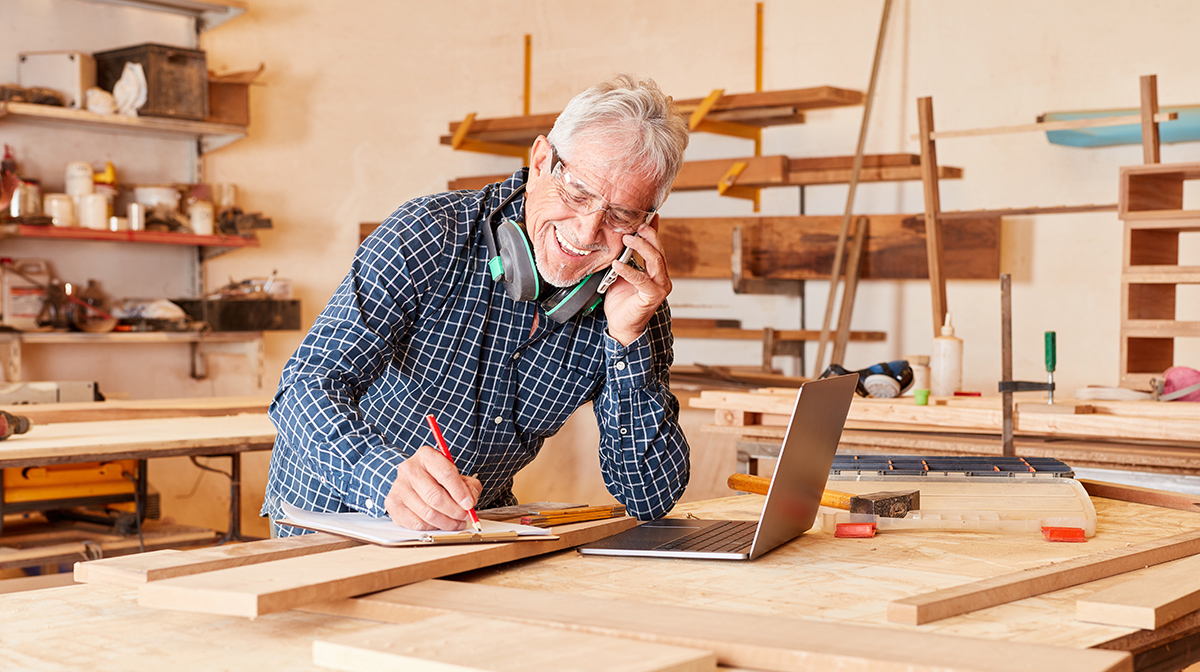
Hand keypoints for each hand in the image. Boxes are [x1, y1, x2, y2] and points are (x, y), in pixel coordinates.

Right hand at [383, 445, 481, 529]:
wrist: (412, 481)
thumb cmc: (436, 478)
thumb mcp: (456, 475)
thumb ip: (469, 485)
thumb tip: (470, 500)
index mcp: (426, 456)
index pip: (446, 474)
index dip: (460, 492)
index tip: (469, 504)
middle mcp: (409, 469)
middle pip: (435, 496)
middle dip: (454, 510)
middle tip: (464, 516)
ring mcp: (398, 486)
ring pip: (427, 513)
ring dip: (446, 522)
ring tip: (455, 522)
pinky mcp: (393, 504)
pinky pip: (416, 523)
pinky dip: (432, 527)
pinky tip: (439, 523)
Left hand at [602, 218, 670, 345]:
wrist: (621, 325)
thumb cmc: (621, 300)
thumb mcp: (622, 273)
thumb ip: (625, 258)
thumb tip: (620, 238)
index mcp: (657, 271)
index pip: (657, 246)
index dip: (652, 231)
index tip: (646, 216)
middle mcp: (662, 278)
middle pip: (658, 251)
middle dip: (647, 236)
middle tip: (634, 226)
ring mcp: (660, 287)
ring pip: (655, 261)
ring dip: (641, 247)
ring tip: (627, 239)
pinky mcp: (652, 296)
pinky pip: (642, 279)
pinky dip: (629, 270)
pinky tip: (617, 265)